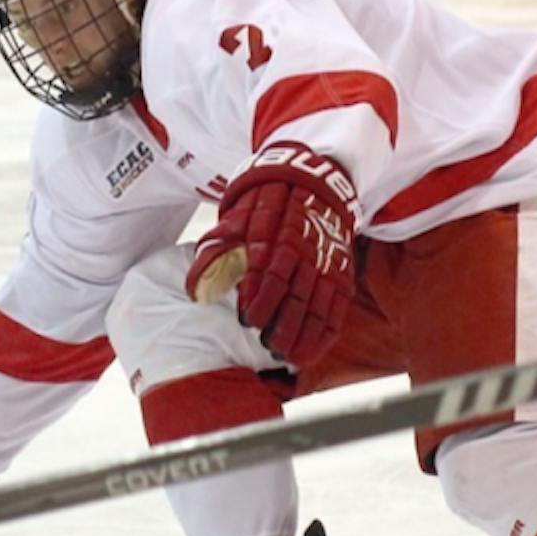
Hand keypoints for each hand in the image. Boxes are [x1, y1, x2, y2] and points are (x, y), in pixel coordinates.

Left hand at [186, 142, 358, 366]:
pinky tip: (312, 351)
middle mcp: (304, 251)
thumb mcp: (234, 220)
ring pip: (318, 306)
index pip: (269, 274)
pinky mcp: (341, 273)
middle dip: (282, 326)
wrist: (310, 180)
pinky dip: (326, 334)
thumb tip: (195, 291)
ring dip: (304, 335)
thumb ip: (215, 255)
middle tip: (268, 345)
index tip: (247, 320)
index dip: (259, 302)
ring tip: (288, 355)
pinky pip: (337, 308)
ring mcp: (326, 263)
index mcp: (275, 236)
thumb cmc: (263, 207)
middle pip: (296, 296)